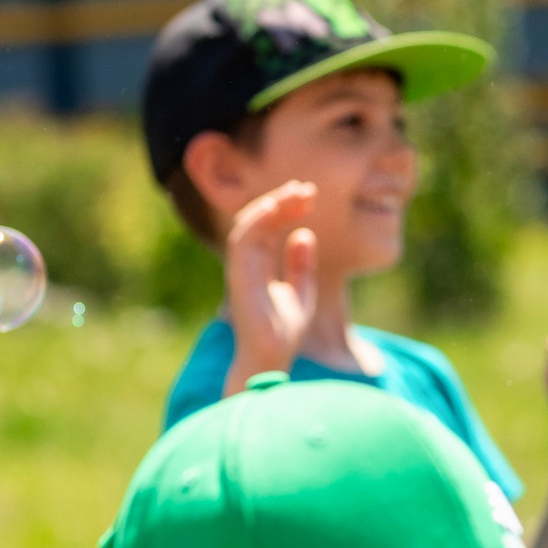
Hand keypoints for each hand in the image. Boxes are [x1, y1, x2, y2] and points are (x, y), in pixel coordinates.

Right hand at [224, 182, 317, 382]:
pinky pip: (243, 241)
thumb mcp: (301, 292)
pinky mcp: (238, 276)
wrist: (272, 359)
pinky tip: (276, 207)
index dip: (286, 207)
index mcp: (259, 265)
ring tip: (295, 193)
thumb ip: (301, 265)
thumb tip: (304, 234)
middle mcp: (247, 263)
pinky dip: (257, 221)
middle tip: (306, 188)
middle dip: (281, 200)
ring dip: (271, 205)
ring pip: (248, 225)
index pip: (268, 226)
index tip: (309, 195)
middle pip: (259, 220)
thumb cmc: (282, 332)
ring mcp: (240, 269)